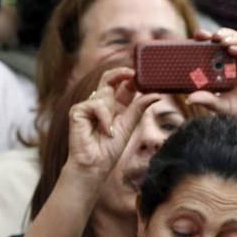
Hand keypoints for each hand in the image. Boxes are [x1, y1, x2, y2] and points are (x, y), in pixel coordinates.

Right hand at [66, 68, 161, 185]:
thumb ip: (139, 108)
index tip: (142, 74)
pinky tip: (104, 130)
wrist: (96, 164)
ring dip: (111, 112)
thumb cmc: (110, 149)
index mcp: (116, 107)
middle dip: (120, 73)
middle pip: (109, 79)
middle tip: (133, 72)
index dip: (131, 78)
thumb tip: (157, 94)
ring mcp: (88, 106)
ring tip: (110, 130)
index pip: (123, 86)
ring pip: (104, 94)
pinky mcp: (78, 111)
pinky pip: (96, 104)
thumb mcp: (130, 125)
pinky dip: (104, 117)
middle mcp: (102, 104)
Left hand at [186, 29, 236, 162]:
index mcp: (228, 69)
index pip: (218, 48)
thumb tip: (188, 98)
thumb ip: (207, 100)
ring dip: (233, 38)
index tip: (197, 36)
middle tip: (208, 35)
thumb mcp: (221, 106)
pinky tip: (233, 50)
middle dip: (221, 34)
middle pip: (232, 40)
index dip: (208, 40)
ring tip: (221, 40)